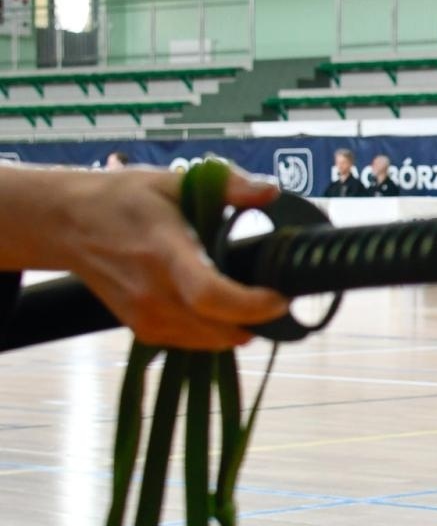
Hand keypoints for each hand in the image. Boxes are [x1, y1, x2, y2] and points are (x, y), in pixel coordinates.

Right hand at [56, 167, 289, 349]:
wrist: (67, 223)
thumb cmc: (123, 199)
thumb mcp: (172, 180)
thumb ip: (227, 184)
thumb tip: (270, 190)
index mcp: (164, 252)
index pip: (210, 294)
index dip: (252, 305)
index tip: (280, 298)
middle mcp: (152, 292)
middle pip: (216, 328)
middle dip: (256, 320)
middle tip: (275, 300)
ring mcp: (143, 315)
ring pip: (207, 342)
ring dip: (238, 330)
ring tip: (253, 305)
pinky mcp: (140, 328)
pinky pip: (189, 345)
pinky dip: (214, 335)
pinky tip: (224, 315)